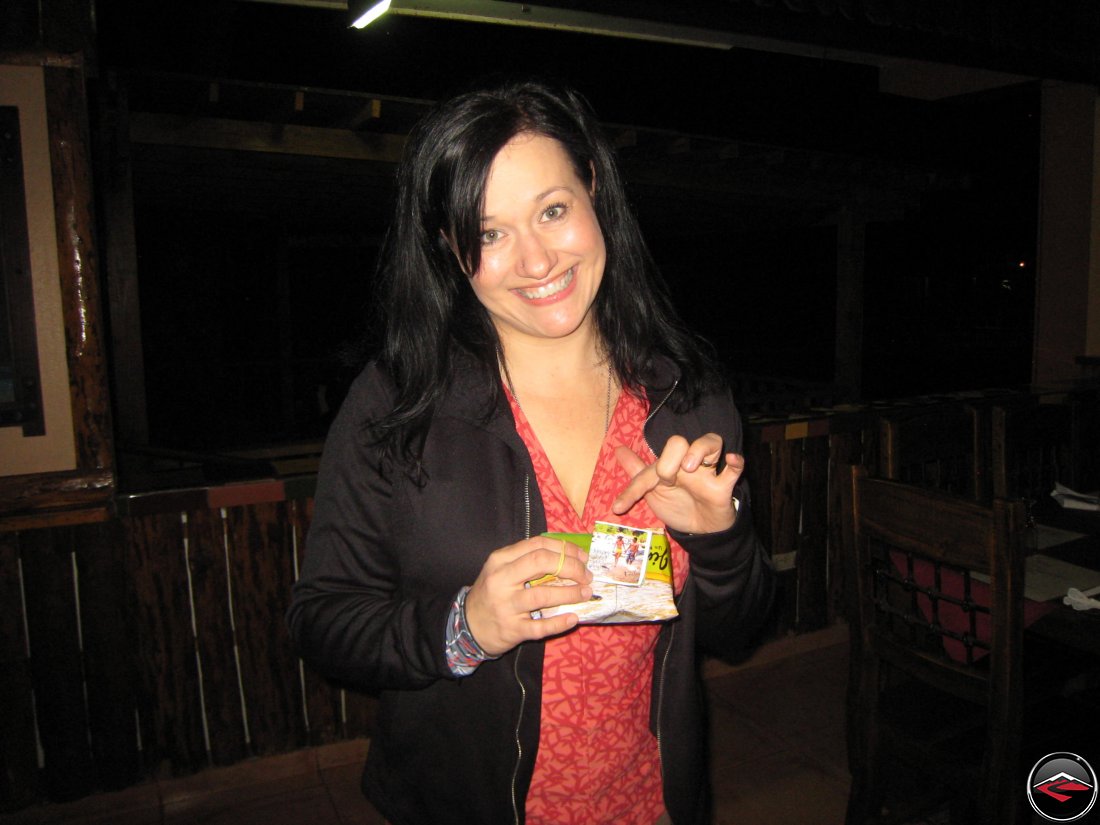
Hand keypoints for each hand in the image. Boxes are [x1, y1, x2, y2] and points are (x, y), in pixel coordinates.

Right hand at [464, 537, 592, 656]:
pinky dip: (560, 623)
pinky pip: (540, 627)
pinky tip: (573, 617)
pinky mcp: (512, 630)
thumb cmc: (492, 593)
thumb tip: (570, 556)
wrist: (468, 625)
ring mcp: (506, 606)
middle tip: (586, 576)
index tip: (583, 557)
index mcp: (500, 560)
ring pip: (543, 595)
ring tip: (586, 593)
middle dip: (570, 567)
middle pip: (541, 563)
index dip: (565, 549)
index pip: (538, 545)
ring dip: (570, 593)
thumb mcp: (501, 569)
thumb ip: (528, 560)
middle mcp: (501, 580)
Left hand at [611, 433, 741, 534]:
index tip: (620, 507)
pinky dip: (736, 462)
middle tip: (667, 480)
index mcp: (669, 465)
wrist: (700, 533)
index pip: (649, 461)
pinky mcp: (725, 487)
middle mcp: (688, 464)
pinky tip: (732, 459)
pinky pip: (736, 468)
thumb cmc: (678, 507)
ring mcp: (708, 473)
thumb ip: (636, 473)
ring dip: (698, 450)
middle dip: (668, 460)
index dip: (636, 484)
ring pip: (711, 442)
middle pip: (679, 441)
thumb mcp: (652, 493)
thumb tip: (617, 449)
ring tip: (690, 467)